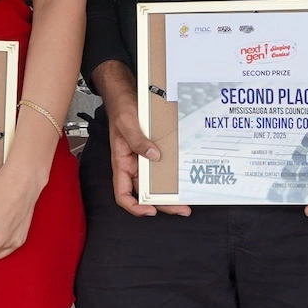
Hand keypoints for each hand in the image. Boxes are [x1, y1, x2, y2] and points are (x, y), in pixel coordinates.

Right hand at [106, 98, 189, 217]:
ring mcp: (143, 160)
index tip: (150, 210)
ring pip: (155, 185)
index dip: (134, 206)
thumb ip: (138, 140)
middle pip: (144, 193)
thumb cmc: (121, 110)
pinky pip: (162, 169)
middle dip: (162, 204)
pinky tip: (182, 180)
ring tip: (185, 199)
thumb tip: (153, 156)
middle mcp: (132, 165)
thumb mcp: (127, 123)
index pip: (122, 194)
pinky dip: (171, 177)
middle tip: (180, 208)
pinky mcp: (153, 153)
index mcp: (121, 163)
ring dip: (169, 193)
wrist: (126, 96)